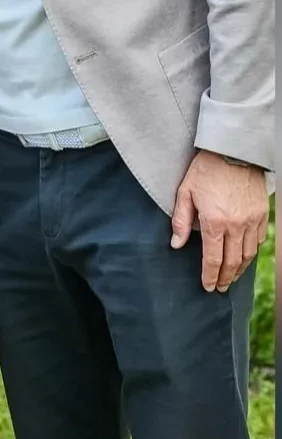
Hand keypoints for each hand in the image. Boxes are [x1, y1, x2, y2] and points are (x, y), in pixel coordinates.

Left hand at [171, 150, 268, 292]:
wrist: (233, 151)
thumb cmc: (206, 170)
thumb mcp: (185, 192)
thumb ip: (181, 221)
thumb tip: (176, 244)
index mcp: (215, 222)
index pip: (213, 259)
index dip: (210, 276)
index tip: (207, 287)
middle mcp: (236, 225)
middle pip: (232, 262)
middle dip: (225, 278)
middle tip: (219, 287)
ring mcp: (252, 220)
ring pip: (248, 255)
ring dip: (239, 269)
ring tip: (231, 277)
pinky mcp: (262, 214)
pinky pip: (259, 240)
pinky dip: (251, 253)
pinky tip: (244, 256)